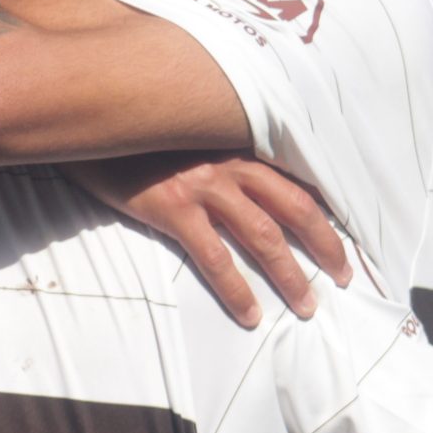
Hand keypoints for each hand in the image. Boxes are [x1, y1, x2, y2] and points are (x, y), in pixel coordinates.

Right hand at [58, 152, 350, 328]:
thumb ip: (215, 152)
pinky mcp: (173, 208)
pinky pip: (214, 257)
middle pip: (295, 207)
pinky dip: (237, 289)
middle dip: (325, 246)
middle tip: (343, 278)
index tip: (343, 237)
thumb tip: (238, 183)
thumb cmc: (137, 132)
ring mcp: (203, 185)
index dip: (324, 211)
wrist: (89, 119)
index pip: (296, 178)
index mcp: (237, 144)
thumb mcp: (184, 133)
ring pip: (264, 235)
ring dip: (291, 275)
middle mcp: (230, 162)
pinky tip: (250, 314)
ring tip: (306, 307)